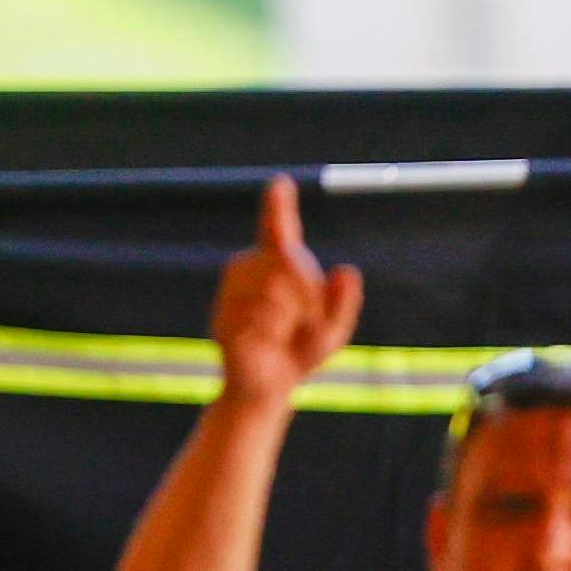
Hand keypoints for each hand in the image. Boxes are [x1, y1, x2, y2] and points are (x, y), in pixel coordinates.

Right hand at [208, 176, 364, 405]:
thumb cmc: (300, 351)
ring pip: (275, 292)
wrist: (267, 386)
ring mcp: (233, 292)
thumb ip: (344, 303)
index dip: (279, 208)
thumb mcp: (333, 332)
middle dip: (310, 298)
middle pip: (290, 266)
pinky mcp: (223, 315)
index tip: (281, 184)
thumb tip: (347, 270)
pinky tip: (267, 342)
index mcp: (276, 266)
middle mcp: (250, 269)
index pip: (278, 231)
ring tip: (283, 333)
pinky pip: (259, 317)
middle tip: (306, 324)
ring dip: (292, 318)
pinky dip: (273, 333)